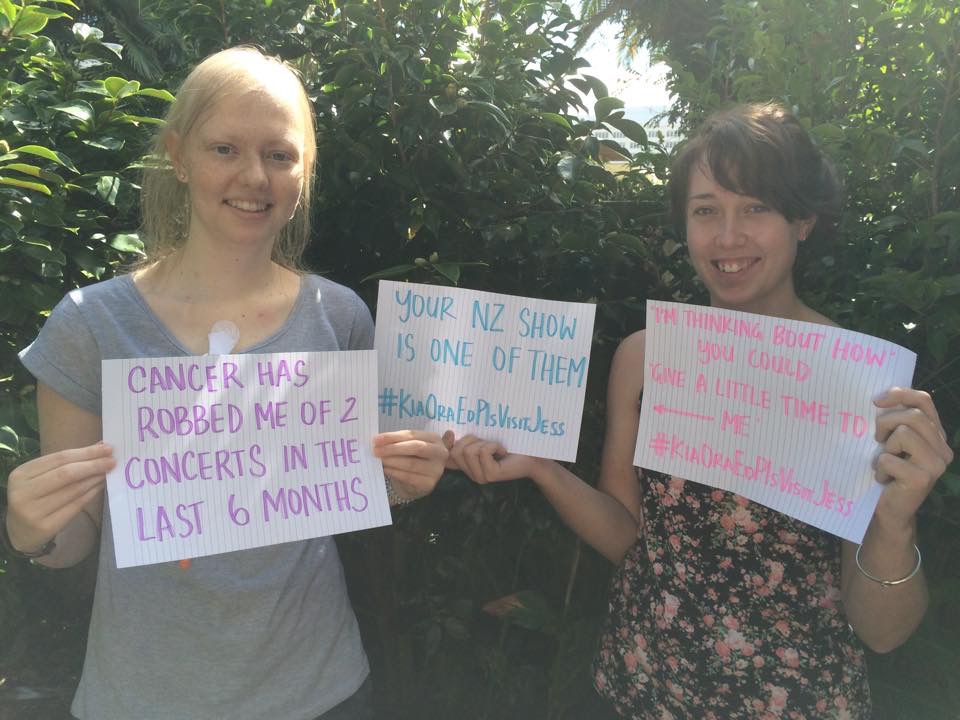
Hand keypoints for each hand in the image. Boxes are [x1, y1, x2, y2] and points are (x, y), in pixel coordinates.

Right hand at [4, 442, 113, 553]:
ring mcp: (33, 512)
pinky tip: (100, 487)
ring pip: (73, 490)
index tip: (107, 448)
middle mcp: (23, 492)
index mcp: (21, 475)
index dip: (86, 452)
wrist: (18, 532)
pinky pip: (75, 506)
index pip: (59, 458)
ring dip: (95, 479)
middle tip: (113, 461)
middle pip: (66, 473)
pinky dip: (91, 494)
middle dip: (93, 465)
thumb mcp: (40, 478)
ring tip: (108, 472)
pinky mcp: (45, 527)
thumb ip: (66, 463)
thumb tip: (100, 447)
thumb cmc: (34, 498)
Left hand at [373, 430, 448, 500]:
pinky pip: (409, 477)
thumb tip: (378, 440)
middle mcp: (439, 453)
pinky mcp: (429, 483)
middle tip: (376, 450)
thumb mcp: (407, 446)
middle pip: (415, 447)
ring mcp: (436, 469)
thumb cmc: (412, 458)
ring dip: (392, 461)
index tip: (376, 439)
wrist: (417, 481)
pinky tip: (385, 469)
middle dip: (393, 448)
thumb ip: (396, 441)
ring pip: (411, 463)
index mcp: (434, 439)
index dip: (393, 436)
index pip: (412, 435)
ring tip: (380, 459)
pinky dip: (395, 472)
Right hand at [445, 434, 541, 484]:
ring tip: (496, 448)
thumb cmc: (508, 445)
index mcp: (467, 467)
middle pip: (456, 451)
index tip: (451, 433)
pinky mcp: (490, 475)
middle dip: (471, 439)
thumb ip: (466, 441)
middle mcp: (471, 475)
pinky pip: (483, 452)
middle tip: (488, 442)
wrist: (531, 455)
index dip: (445, 445)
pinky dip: (493, 445)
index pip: (446, 458)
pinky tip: (502, 451)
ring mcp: (480, 477)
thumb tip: (447, 434)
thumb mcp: (483, 441)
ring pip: (469, 451)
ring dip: (484, 443)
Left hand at [873, 387, 953, 527]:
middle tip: (877, 440)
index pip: (924, 401)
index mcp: (936, 434)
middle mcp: (943, 448)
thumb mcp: (891, 440)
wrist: (888, 509)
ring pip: (903, 433)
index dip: (900, 394)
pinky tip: (883, 478)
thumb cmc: (887, 470)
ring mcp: (936, 465)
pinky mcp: (922, 479)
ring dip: (884, 448)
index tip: (876, 400)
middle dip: (886, 423)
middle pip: (913, 416)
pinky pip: (890, 458)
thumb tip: (878, 397)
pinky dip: (879, 466)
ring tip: (884, 462)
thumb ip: (895, 420)